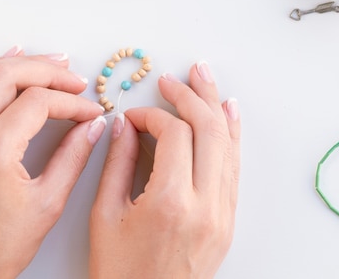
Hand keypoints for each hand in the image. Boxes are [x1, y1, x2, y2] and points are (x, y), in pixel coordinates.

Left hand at [0, 48, 105, 278]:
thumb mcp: (48, 204)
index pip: (38, 102)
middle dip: (47, 70)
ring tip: (51, 63)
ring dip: (20, 65)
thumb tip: (92, 126)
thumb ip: (74, 158)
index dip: (71, 101)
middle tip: (75, 79)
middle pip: (7, 75)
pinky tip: (13, 66)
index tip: (91, 111)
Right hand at [89, 62, 240, 278]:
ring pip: (227, 145)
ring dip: (215, 107)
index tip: (134, 116)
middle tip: (174, 79)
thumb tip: (124, 124)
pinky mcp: (228, 220)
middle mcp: (206, 205)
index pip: (174, 134)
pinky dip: (231, 135)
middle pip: (208, 130)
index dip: (153, 114)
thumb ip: (117, 162)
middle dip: (191, 96)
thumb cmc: (121, 272)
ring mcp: (222, 214)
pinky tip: (228, 113)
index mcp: (171, 203)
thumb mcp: (105, 215)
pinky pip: (233, 167)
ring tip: (204, 78)